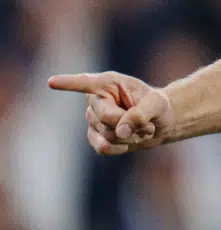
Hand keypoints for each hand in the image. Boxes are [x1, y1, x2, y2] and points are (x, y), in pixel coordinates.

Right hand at [47, 71, 171, 155]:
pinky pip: (104, 147)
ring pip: (106, 135)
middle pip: (105, 117)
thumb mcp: (158, 104)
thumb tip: (119, 131)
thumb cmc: (158, 107)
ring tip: (140, 128)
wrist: (158, 124)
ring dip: (130, 136)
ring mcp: (92, 119)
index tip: (51, 82)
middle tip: (146, 121)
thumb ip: (141, 113)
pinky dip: (122, 147)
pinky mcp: (94, 136)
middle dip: (130, 123)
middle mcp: (95, 100)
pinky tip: (129, 141)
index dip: (68, 83)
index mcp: (108, 83)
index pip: (85, 83)